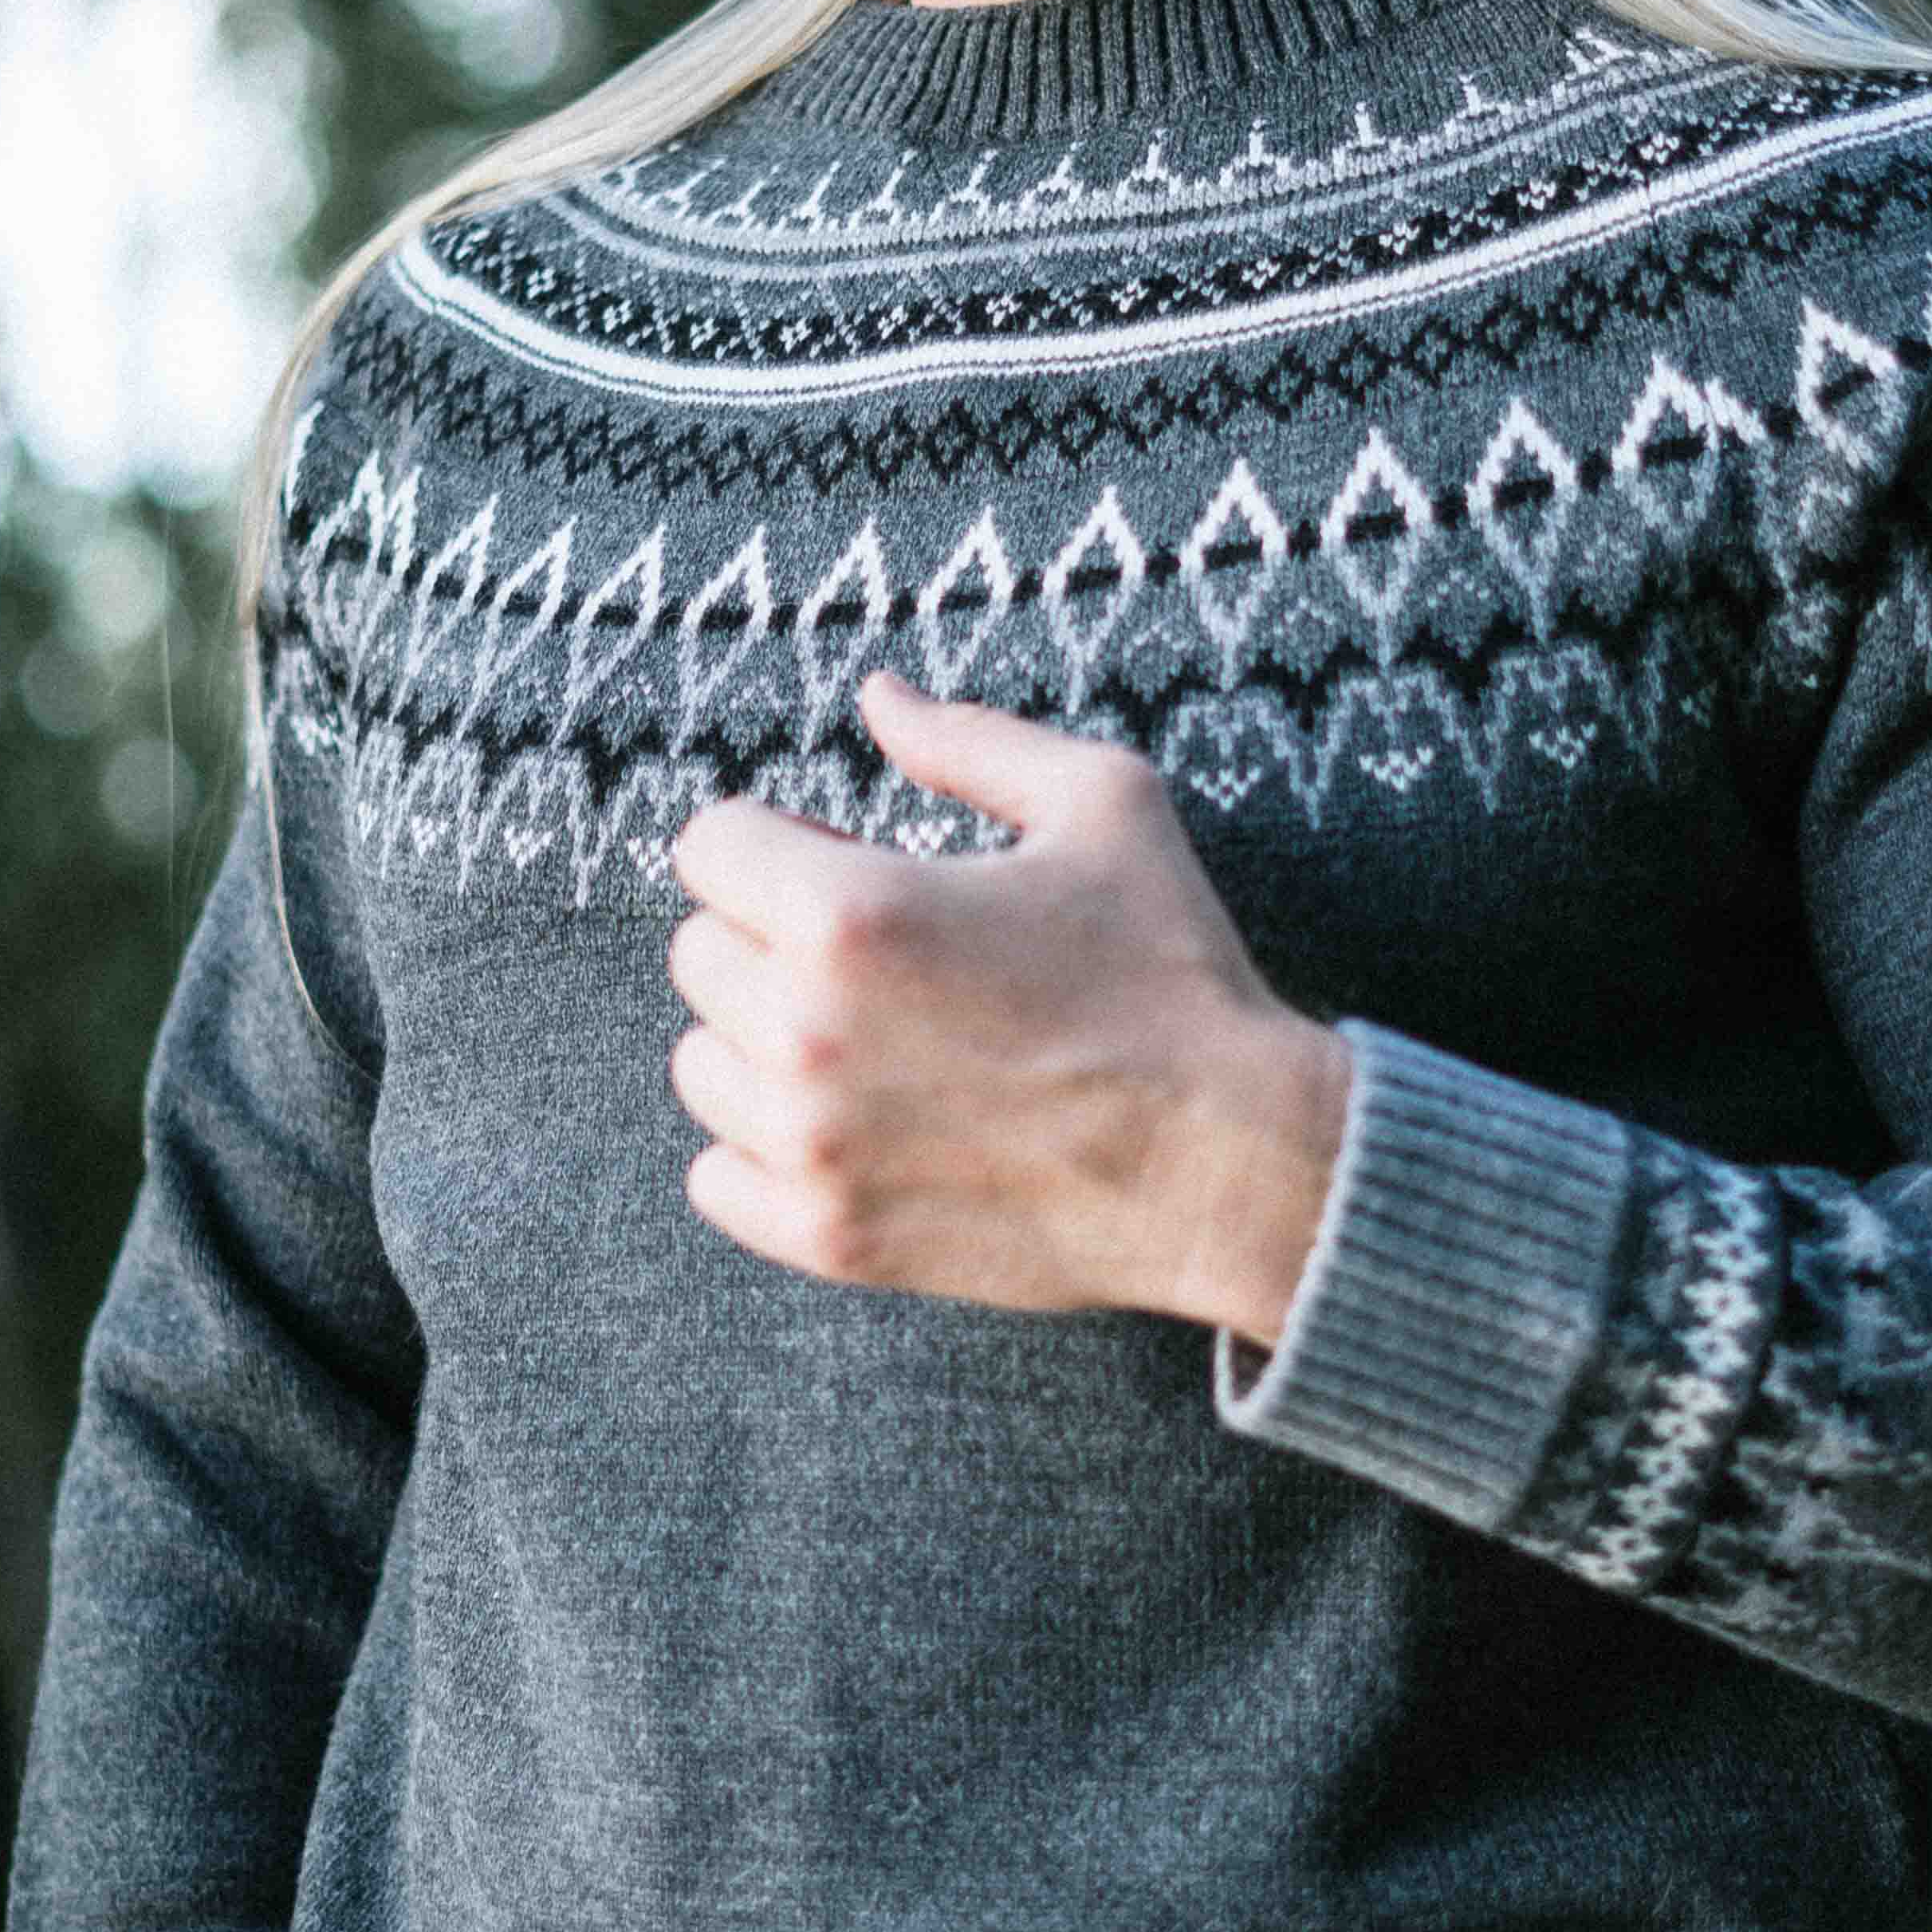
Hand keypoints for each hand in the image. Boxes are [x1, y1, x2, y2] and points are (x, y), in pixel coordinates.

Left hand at [662, 672, 1352, 1344]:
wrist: (1232, 1161)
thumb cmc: (1173, 974)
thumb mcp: (1103, 805)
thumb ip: (970, 742)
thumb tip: (877, 695)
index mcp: (849, 911)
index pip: (710, 845)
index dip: (781, 841)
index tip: (845, 863)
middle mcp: (804, 1029)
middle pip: (699, 953)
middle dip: (771, 937)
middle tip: (879, 958)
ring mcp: (808, 1144)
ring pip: (701, 1065)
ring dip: (761, 1044)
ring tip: (868, 1043)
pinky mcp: (828, 1236)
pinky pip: (715, 1179)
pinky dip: (764, 1151)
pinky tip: (851, 1126)